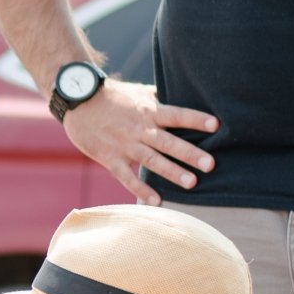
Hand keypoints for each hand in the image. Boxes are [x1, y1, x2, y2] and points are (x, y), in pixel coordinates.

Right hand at [62, 80, 218, 205]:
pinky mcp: (110, 157)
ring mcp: (124, 144)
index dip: (195, 119)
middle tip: (210, 164)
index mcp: (148, 110)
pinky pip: (127, 176)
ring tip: (192, 183)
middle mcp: (139, 128)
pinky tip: (157, 202)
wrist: (78, 101)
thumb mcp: (138, 92)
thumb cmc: (113, 96)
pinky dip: (141, 190)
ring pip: (152, 160)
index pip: (177, 114)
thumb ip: (160, 100)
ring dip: (172, 172)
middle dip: (190, 153)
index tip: (216, 125)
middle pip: (168, 142)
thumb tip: (183, 101)